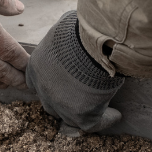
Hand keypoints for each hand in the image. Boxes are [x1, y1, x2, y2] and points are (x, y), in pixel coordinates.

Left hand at [26, 11, 123, 132]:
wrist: (94, 43)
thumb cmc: (80, 30)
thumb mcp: (64, 27)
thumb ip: (63, 37)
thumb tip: (71, 31)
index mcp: (36, 67)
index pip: (37, 81)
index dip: (50, 81)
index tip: (62, 80)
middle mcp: (43, 89)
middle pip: (50, 101)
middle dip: (63, 98)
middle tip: (79, 95)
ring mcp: (61, 105)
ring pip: (69, 115)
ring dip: (82, 111)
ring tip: (99, 107)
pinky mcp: (81, 116)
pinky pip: (93, 123)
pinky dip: (104, 120)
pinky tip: (115, 115)